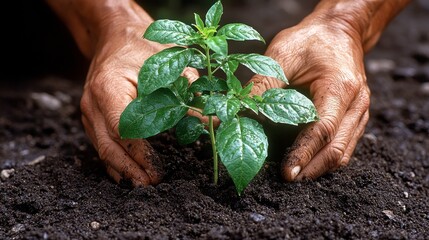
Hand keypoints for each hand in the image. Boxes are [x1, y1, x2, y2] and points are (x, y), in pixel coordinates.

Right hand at [79, 19, 197, 185]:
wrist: (116, 36)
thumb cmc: (143, 45)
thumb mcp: (170, 63)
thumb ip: (189, 94)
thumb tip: (213, 122)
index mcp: (109, 87)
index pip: (123, 129)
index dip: (140, 153)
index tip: (158, 171)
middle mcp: (93, 102)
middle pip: (108, 146)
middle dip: (130, 170)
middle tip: (152, 186)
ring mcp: (90, 111)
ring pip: (103, 150)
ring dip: (122, 171)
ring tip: (143, 186)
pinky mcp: (94, 117)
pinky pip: (102, 144)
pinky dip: (116, 161)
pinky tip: (129, 174)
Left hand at [249, 19, 369, 180]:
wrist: (339, 32)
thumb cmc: (310, 40)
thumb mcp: (282, 54)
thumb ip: (262, 85)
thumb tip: (235, 114)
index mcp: (340, 86)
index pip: (323, 129)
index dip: (303, 154)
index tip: (287, 174)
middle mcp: (357, 103)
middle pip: (337, 149)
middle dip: (311, 169)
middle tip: (286, 180)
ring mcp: (360, 112)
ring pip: (343, 152)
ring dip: (319, 168)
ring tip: (294, 175)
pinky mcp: (356, 117)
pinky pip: (344, 145)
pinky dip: (326, 158)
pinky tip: (307, 163)